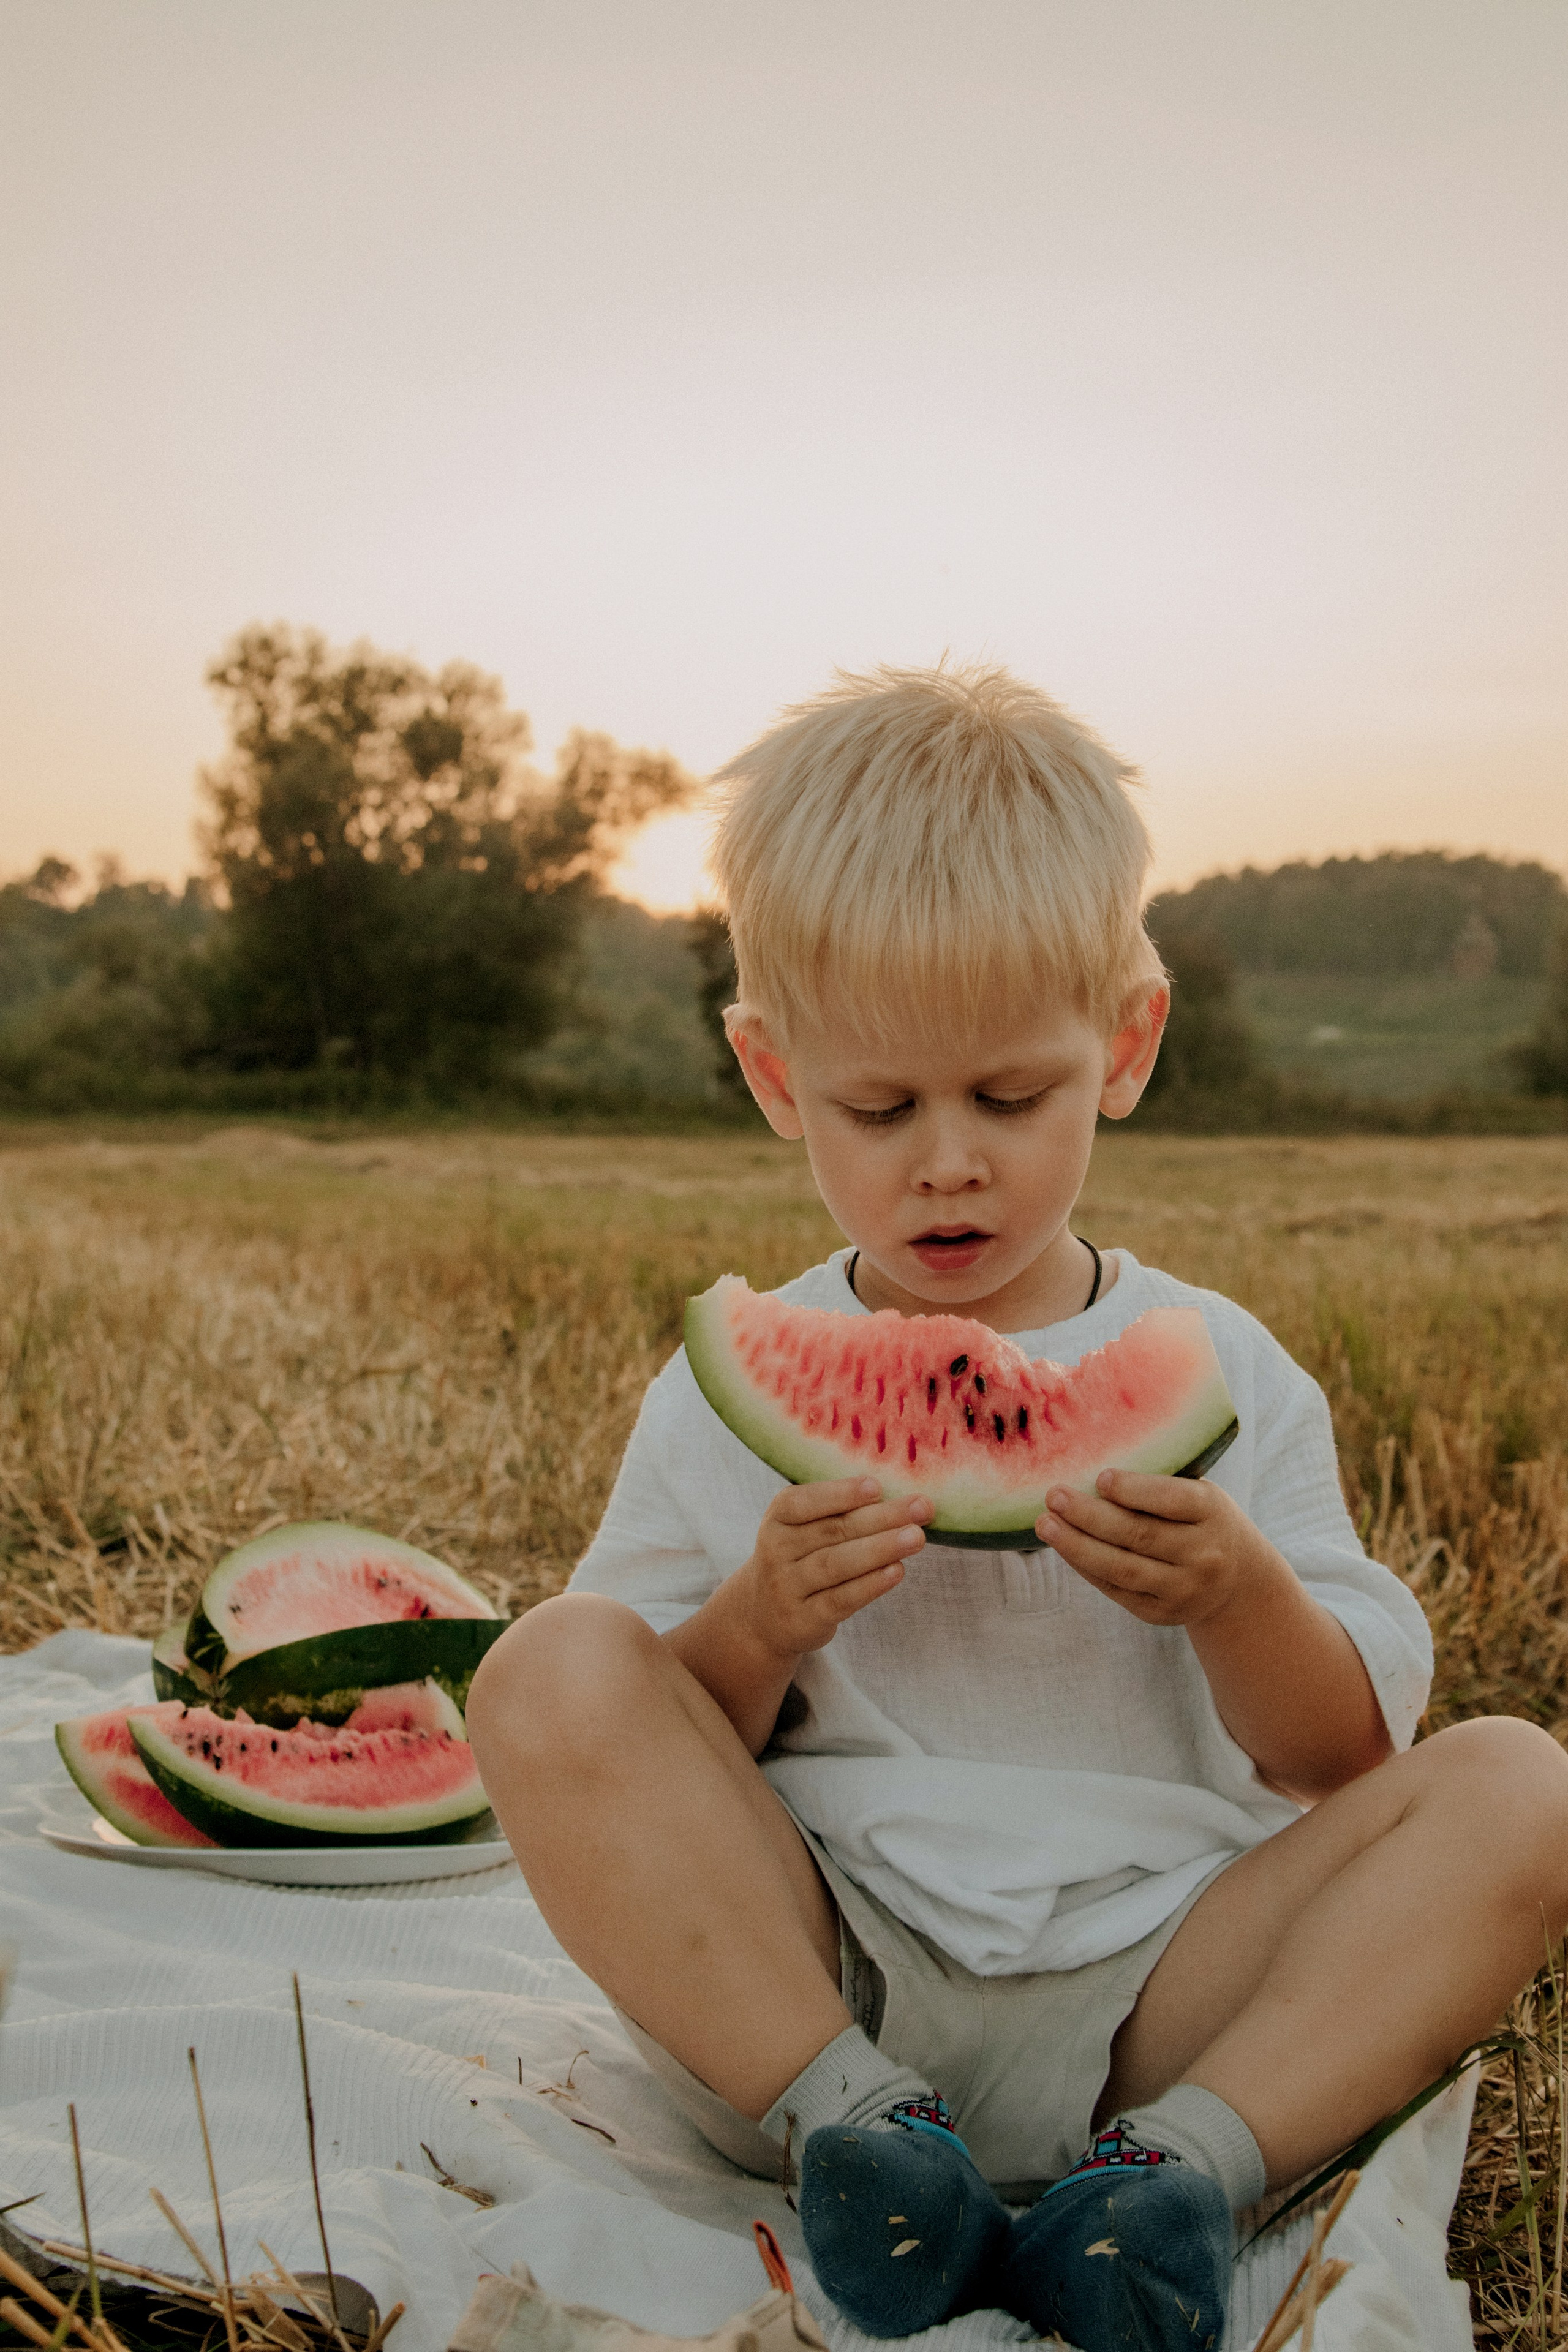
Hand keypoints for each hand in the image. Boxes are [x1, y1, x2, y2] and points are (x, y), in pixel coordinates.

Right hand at [734, 1478, 928, 1660]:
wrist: (763, 1616)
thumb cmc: (799, 1558)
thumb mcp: (802, 1530)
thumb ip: (839, 1512)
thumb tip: (898, 1496)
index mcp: (777, 1519)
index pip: (802, 1502)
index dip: (839, 1494)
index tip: (876, 1486)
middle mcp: (776, 1552)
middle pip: (832, 1531)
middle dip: (880, 1517)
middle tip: (921, 1507)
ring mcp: (787, 1588)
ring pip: (837, 1564)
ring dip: (880, 1549)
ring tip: (916, 1537)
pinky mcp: (804, 1620)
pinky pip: (841, 1600)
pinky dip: (871, 1584)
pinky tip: (897, 1570)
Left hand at [1037, 1470, 1284, 1628]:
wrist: (1237, 1581)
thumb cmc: (1202, 1520)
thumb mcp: (1198, 1494)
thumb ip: (1158, 1484)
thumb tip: (1093, 1471)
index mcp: (1213, 1513)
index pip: (1173, 1501)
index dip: (1135, 1491)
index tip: (1100, 1477)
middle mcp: (1203, 1555)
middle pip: (1139, 1535)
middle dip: (1090, 1516)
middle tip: (1054, 1495)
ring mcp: (1184, 1589)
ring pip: (1122, 1568)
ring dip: (1077, 1546)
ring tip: (1045, 1524)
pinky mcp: (1162, 1613)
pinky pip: (1116, 1589)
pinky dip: (1085, 1567)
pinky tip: (1063, 1546)